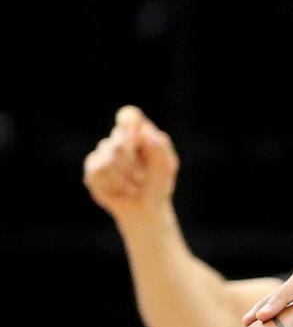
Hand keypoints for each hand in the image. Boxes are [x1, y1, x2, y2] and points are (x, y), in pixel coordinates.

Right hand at [82, 106, 179, 224]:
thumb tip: (144, 133)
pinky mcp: (92, 170)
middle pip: (119, 137)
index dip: (128, 119)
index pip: (130, 116)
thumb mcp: (166, 166)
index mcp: (138, 135)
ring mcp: (103, 154)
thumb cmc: (158, 185)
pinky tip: (120, 191)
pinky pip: (98, 172)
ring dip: (125, 178)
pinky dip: (114, 185)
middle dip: (132, 161)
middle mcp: (118, 141)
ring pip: (108, 157)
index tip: (130, 127)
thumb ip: (159, 147)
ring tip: (134, 187)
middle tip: (141, 177)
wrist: (146, 210)